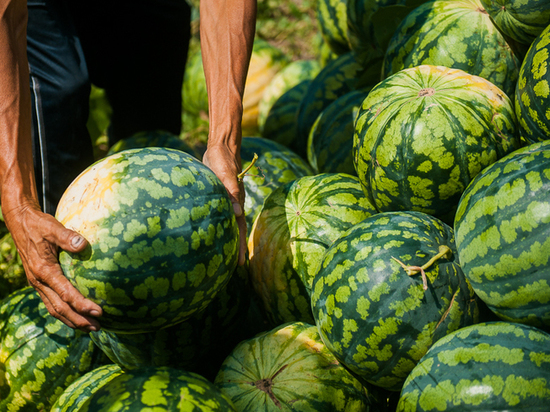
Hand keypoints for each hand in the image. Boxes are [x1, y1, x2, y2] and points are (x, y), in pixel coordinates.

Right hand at [3, 202, 101, 331]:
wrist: (20, 224)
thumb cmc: (39, 225)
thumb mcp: (53, 228)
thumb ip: (67, 237)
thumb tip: (83, 245)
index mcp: (44, 271)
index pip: (66, 294)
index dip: (82, 305)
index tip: (98, 311)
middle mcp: (39, 282)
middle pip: (60, 308)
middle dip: (79, 320)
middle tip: (98, 327)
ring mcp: (38, 284)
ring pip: (55, 309)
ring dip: (72, 320)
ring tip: (90, 328)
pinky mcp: (39, 283)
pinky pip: (51, 303)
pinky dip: (64, 313)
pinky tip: (75, 316)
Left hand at [202, 144, 246, 265]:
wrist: (221, 146)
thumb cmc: (223, 159)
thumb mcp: (226, 174)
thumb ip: (232, 191)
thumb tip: (238, 213)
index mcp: (237, 203)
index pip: (240, 229)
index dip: (240, 247)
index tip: (240, 265)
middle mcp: (234, 204)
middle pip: (234, 230)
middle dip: (234, 248)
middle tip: (231, 267)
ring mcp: (226, 200)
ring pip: (227, 223)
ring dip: (226, 238)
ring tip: (221, 254)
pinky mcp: (218, 195)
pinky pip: (218, 214)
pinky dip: (217, 225)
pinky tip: (210, 231)